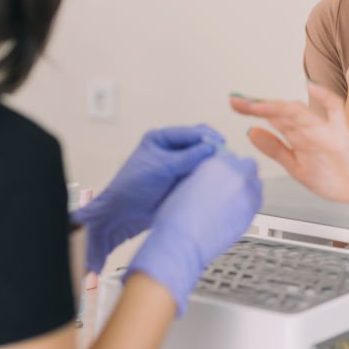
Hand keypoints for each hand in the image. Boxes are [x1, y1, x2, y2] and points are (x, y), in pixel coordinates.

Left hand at [71, 125, 222, 273]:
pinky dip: (208, 177)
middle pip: (199, 144)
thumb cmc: (134, 186)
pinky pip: (198, 176)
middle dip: (213, 149)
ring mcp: (176, 167)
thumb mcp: (162, 167)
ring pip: (201, 161)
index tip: (222, 146)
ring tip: (226, 169)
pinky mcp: (179, 183)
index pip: (191, 132)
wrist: (121, 215)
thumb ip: (188, 157)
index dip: (208, 137)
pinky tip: (217, 181)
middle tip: (228, 158)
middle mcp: (170, 150)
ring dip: (211, 164)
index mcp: (161, 138)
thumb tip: (213, 148)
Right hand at [126, 152, 261, 313]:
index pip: (231, 155)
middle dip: (240, 173)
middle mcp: (237, 176)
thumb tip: (213, 172)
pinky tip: (233, 211)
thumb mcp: (185, 181)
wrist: (183, 243)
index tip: (222, 173)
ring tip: (231, 200)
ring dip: (247, 188)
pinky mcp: (252, 214)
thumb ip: (205, 172)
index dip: (226, 165)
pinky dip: (248, 203)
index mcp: (218, 164)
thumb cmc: (177, 217)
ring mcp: (247, 195)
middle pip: (249, 166)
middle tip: (228, 185)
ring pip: (256, 184)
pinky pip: (256, 202)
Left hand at [231, 83, 348, 204]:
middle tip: (237, 100)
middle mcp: (309, 130)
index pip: (272, 118)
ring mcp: (325, 131)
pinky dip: (326, 97)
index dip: (253, 110)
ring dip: (279, 105)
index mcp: (298, 136)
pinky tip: (312, 87)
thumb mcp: (296, 166)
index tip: (234, 104)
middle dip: (258, 106)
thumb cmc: (336, 176)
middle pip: (281, 112)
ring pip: (300, 112)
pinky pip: (335, 111)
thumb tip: (251, 132)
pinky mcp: (342, 135)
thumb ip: (275, 148)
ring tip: (258, 103)